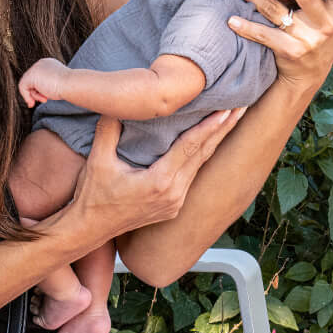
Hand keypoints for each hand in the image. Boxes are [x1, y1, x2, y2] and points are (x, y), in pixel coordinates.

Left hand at [19, 57, 68, 106]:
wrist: (72, 84)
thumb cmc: (69, 86)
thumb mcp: (57, 84)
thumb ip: (48, 85)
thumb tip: (38, 92)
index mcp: (49, 64)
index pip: (38, 77)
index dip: (39, 89)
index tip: (45, 99)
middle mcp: (41, 63)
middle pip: (31, 80)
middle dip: (36, 92)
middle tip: (44, 100)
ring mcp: (35, 68)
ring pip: (27, 84)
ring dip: (34, 95)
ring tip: (44, 99)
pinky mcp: (31, 75)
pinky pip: (22, 87)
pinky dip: (26, 96)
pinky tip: (32, 103)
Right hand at [36, 109, 244, 253]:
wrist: (89, 229)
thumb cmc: (92, 195)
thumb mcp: (98, 161)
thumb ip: (109, 129)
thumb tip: (118, 102)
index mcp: (160, 182)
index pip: (190, 147)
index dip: (210, 127)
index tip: (227, 110)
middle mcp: (173, 194)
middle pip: (203, 155)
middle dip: (224, 129)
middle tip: (243, 107)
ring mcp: (175, 203)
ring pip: (200, 166)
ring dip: (216, 142)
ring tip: (232, 120)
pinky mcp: (173, 208)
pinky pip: (191, 177)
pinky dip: (201, 157)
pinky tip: (209, 143)